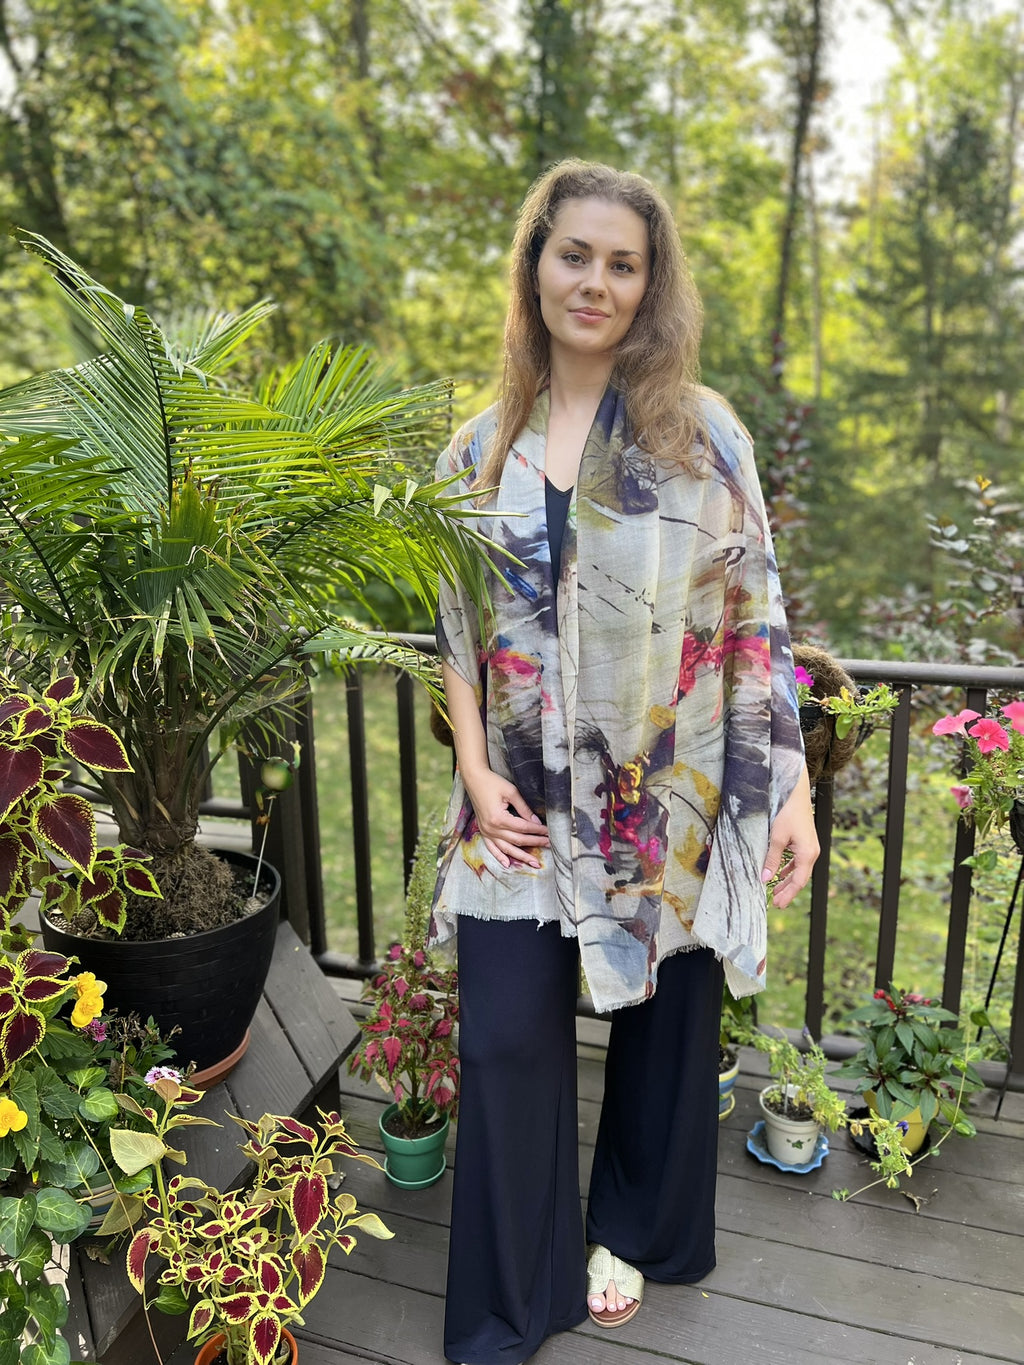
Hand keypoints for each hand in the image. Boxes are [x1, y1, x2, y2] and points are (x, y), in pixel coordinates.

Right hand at [461, 766, 548, 868]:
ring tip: (534, 862)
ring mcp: (486, 831)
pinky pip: (491, 848)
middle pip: (517, 840)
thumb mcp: (511, 792)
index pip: (523, 828)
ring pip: (506, 848)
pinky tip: (507, 864)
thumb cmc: (493, 783)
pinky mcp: (483, 831)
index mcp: (498, 818)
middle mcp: (491, 828)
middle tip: (549, 845)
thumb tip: (536, 822)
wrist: (474, 779)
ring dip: (521, 856)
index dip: (538, 830)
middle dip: (534, 843)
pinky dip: (499, 857)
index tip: (549, 831)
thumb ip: (524, 809)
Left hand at [762, 767, 818, 908]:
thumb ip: (772, 859)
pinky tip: (779, 875)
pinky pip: (797, 862)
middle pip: (800, 878)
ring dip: (787, 881)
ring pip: (799, 871)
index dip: (788, 894)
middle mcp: (812, 853)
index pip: (798, 881)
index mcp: (807, 854)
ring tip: (776, 892)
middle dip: (788, 891)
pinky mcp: (805, 844)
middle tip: (776, 903)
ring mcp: (810, 848)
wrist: (797, 795)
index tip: (778, 904)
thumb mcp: (777, 838)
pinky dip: (788, 870)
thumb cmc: (788, 814)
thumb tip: (765, 878)